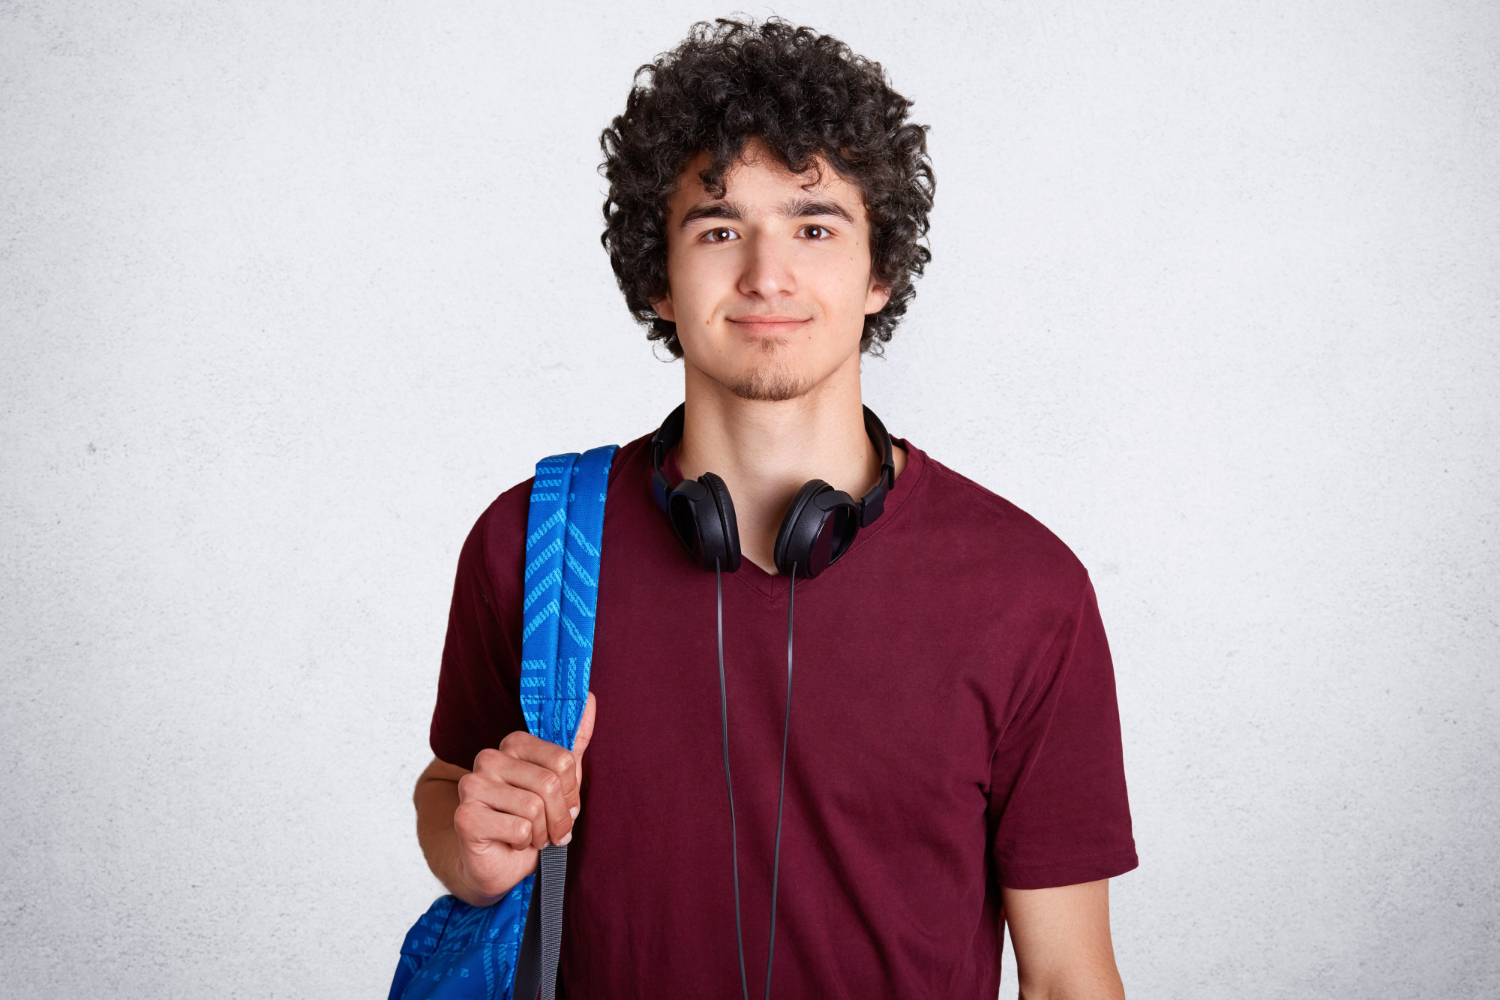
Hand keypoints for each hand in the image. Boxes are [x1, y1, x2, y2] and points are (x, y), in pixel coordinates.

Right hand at [452, 692, 596, 901]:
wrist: (500, 864)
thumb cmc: (532, 820)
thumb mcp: (561, 780)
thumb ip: (574, 741)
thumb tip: (590, 698)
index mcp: (513, 744)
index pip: (562, 759)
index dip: (570, 791)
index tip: (564, 804)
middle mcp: (488, 758)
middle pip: (549, 784)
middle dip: (559, 816)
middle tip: (552, 829)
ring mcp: (472, 786)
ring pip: (534, 807)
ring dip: (541, 832)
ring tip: (531, 836)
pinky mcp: (465, 817)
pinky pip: (519, 828)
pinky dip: (524, 843)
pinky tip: (510, 842)